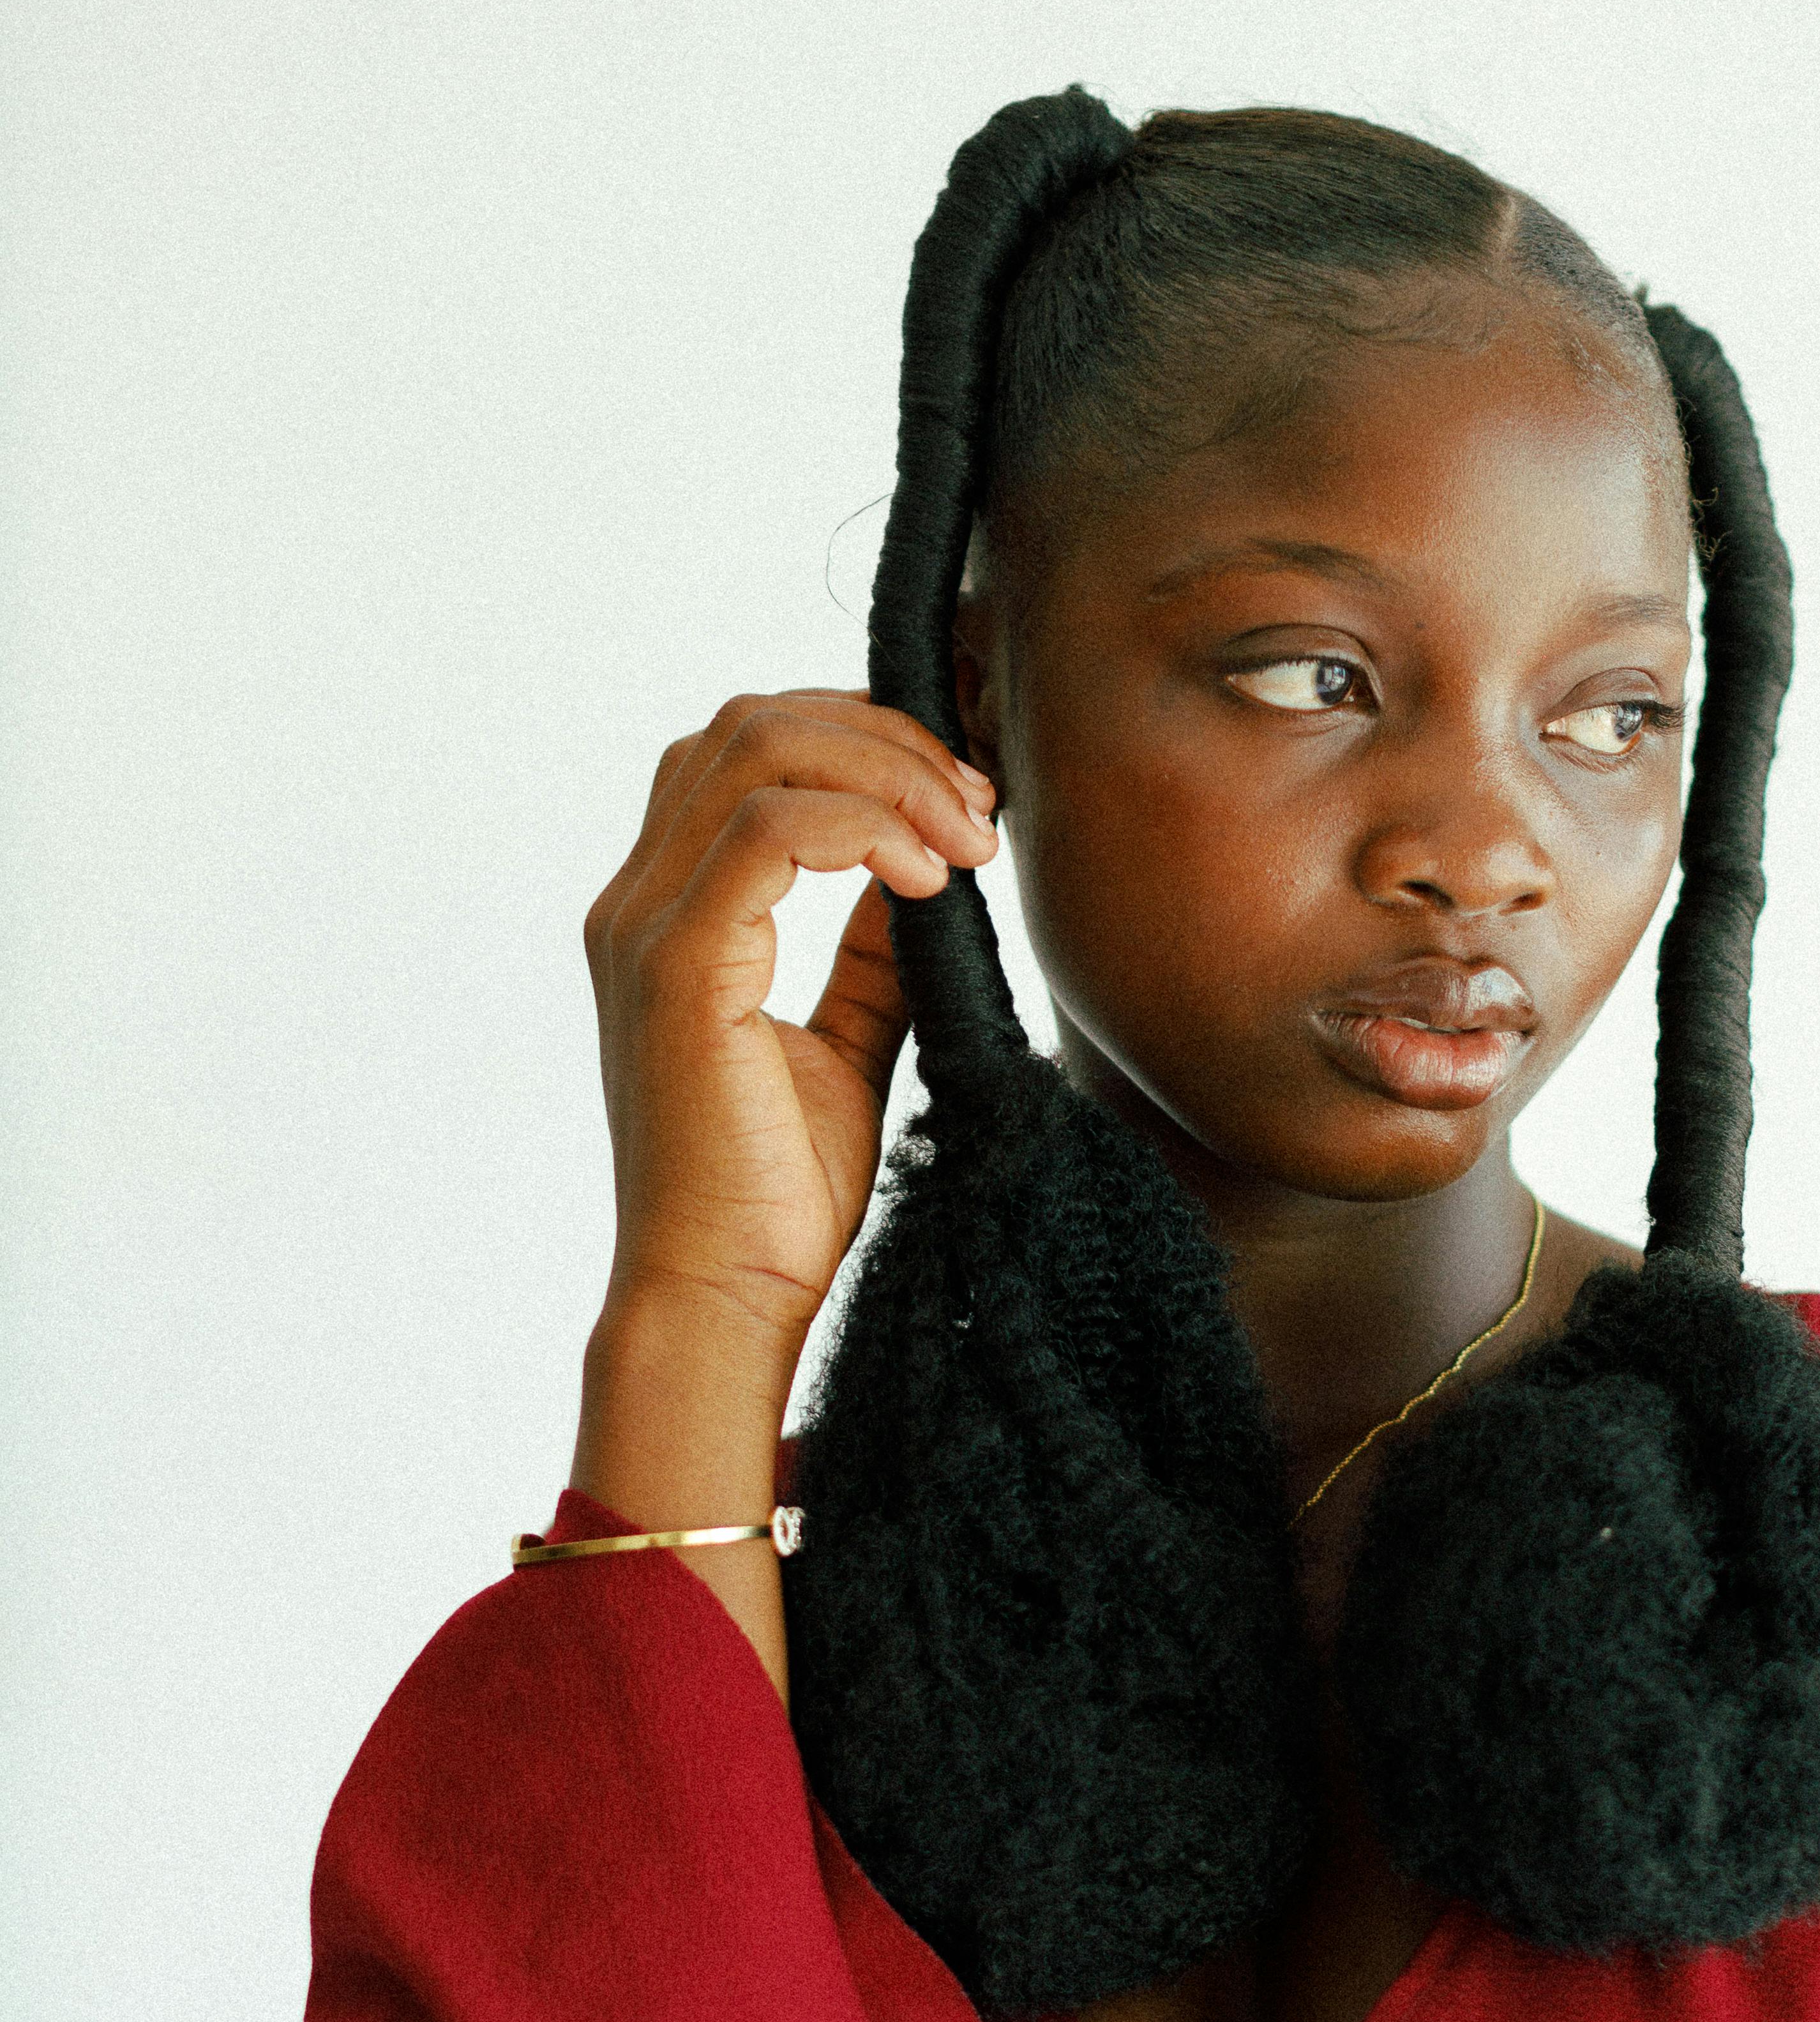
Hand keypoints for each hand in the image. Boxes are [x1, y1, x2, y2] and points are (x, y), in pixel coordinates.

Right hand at [567, 693, 996, 1698]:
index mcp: (670, 913)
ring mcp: (647, 929)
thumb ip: (867, 955)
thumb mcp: (844, 1045)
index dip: (862, 742)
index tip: (965, 800)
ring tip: (969, 839)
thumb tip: (922, 876)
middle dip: (883, 737)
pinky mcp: (678, 970)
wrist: (726, 1297)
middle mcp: (638, 903)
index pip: (748, 753)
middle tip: (978, 804)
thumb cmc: (776, 1197)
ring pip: (758, 752)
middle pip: (750, 724)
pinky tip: (931, 879)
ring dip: (888, 775)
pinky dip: (863, 828)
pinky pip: (768, 833)